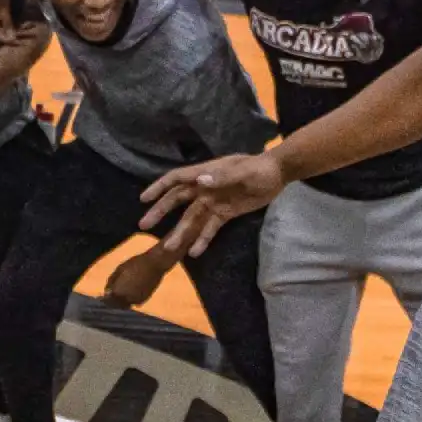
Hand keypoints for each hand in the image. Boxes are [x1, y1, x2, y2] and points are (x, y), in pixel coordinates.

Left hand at [101, 249, 171, 308]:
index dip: (104, 300)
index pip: (108, 301)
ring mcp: (137, 300)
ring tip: (119, 294)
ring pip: (125, 305)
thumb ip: (111, 281)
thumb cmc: (136, 263)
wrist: (155, 264)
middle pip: (117, 305)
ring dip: (121, 302)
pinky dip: (130, 300)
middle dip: (112, 302)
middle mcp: (127, 299)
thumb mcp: (120, 269)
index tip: (100, 298)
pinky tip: (129, 293)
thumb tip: (106, 291)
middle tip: (109, 297)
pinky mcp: (144, 300)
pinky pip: (134, 303)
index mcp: (119, 291)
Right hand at [139, 151, 286, 256]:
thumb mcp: (243, 171)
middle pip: (177, 200)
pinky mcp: (225, 214)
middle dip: (160, 211)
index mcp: (206, 173)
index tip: (144, 199)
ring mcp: (214, 202)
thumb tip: (200, 182)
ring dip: (181, 232)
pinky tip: (194, 252)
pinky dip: (203, 239)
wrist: (277, 174)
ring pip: (192, 218)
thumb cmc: (259, 168)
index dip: (159, 187)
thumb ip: (222, 177)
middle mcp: (205, 188)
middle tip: (144, 225)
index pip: (177, 179)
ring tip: (170, 248)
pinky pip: (210, 228)